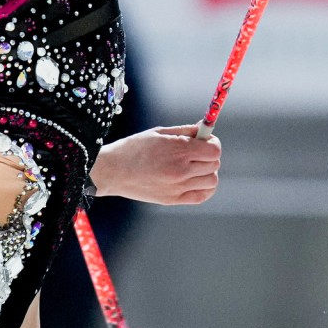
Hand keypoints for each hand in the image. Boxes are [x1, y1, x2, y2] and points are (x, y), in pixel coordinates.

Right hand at [90, 124, 220, 204]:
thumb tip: (205, 128)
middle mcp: (180, 170)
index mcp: (178, 150)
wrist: (112, 171)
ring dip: (208, 172)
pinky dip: (205, 188)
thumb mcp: (159, 133)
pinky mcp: (173, 200)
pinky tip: (195, 180)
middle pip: (214, 164)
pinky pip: (202, 196)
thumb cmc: (134, 148)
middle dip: (209, 156)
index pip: (214, 149)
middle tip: (197, 152)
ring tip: (194, 167)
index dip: (213, 143)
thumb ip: (186, 131)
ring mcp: (178, 187)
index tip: (206, 141)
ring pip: (212, 181)